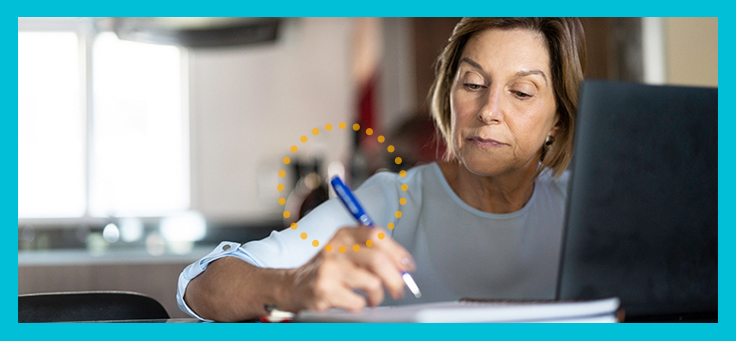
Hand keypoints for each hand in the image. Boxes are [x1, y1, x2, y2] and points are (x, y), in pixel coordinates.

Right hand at [281, 226, 414, 311]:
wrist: (293, 285)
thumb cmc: (328, 269)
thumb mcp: (346, 251)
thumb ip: (373, 253)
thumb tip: (404, 266)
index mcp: (344, 235)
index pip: (376, 234)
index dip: (397, 251)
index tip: (407, 265)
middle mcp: (336, 248)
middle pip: (378, 259)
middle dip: (395, 278)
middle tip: (398, 290)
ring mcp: (329, 269)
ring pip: (371, 283)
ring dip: (378, 296)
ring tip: (372, 298)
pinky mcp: (324, 290)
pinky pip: (357, 302)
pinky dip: (361, 306)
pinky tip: (353, 302)